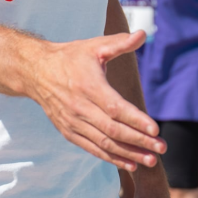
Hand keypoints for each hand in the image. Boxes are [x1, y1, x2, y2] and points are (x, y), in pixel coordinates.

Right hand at [27, 31, 166, 171]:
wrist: (36, 72)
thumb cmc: (70, 57)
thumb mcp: (94, 46)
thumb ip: (119, 42)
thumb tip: (143, 34)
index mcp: (88, 86)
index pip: (115, 108)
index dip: (135, 120)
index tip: (155, 129)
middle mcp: (80, 108)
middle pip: (113, 130)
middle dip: (139, 141)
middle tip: (161, 147)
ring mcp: (73, 123)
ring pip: (104, 143)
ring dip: (129, 154)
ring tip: (151, 160)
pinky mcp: (69, 132)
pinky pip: (92, 149)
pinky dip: (111, 158)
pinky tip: (130, 164)